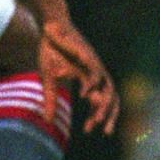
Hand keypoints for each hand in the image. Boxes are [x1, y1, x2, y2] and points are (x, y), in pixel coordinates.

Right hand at [37, 15, 118, 135]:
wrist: (50, 27)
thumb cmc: (51, 51)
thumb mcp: (49, 79)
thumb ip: (51, 99)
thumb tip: (48, 121)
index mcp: (89, 79)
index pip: (101, 101)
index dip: (97, 117)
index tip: (87, 130)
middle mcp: (96, 73)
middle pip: (112, 97)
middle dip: (110, 115)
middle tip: (104, 132)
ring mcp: (94, 63)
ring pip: (108, 86)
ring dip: (103, 104)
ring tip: (96, 119)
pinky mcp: (88, 54)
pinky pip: (95, 72)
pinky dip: (92, 85)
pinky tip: (84, 96)